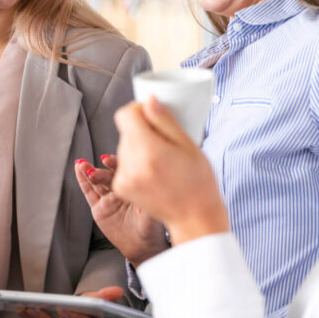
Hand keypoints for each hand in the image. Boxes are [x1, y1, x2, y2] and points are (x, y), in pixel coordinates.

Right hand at [75, 155, 168, 264]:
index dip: (115, 164)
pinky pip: (89, 192)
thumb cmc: (151, 229)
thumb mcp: (151, 214)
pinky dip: (83, 181)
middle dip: (100, 172)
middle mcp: (120, 190)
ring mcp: (109, 198)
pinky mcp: (99, 208)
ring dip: (88, 171)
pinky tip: (78, 168)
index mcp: (134, 187)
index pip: (124, 172)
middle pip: (108, 176)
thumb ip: (146, 200)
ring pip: (97, 182)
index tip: (107, 160)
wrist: (141, 247)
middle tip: (93, 173)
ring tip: (81, 165)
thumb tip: (146, 185)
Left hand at [112, 98, 228, 243]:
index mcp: (148, 151)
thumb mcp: (188, 145)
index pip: (124, 115)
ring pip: (124, 146)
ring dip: (138, 147)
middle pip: (125, 131)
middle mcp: (131, 164)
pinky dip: (135, 162)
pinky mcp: (120, 187)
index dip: (138, 110)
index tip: (151, 115)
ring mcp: (123, 178)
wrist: (194, 218)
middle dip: (142, 130)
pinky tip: (153, 172)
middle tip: (165, 143)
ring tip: (162, 161)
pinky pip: (123, 163)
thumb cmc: (198, 182)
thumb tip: (147, 100)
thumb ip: (164, 120)